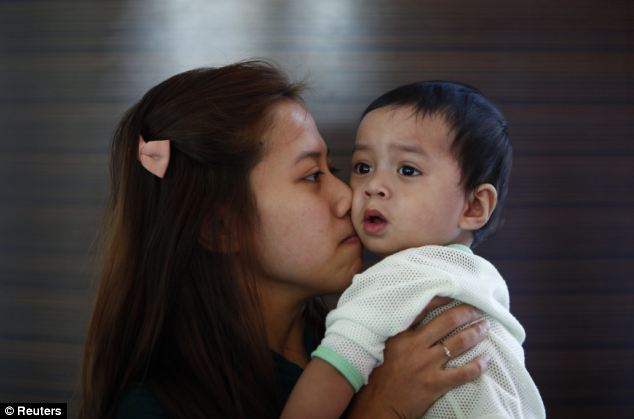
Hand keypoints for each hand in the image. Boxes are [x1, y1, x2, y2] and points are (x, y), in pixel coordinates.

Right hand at [347, 304, 489, 418]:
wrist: (381, 404)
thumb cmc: (383, 376)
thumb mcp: (389, 347)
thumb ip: (404, 331)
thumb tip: (422, 314)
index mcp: (402, 335)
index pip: (425, 309)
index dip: (443, 300)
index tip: (456, 294)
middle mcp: (416, 346)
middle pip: (447, 322)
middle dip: (466, 313)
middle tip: (478, 310)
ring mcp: (427, 365)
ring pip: (458, 343)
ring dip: (475, 333)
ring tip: (485, 327)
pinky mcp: (436, 383)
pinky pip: (463, 372)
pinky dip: (477, 365)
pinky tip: (486, 359)